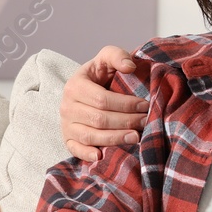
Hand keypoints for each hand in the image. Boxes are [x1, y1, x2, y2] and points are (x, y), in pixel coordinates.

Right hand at [60, 46, 147, 162]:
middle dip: (126, 121)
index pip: (102, 99)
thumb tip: (130, 66)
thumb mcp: (106, 58)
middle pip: (99, 119)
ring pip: (90, 136)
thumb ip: (117, 56)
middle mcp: (67, 106)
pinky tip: (101, 156)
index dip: (126, 104)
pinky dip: (87, 154)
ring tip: (136, 137)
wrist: (84, 89)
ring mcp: (66, 124)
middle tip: (145, 122)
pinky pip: (75, 149)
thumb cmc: (99, 75)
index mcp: (75, 85)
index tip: (145, 105)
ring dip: (115, 138)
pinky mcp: (67, 139)